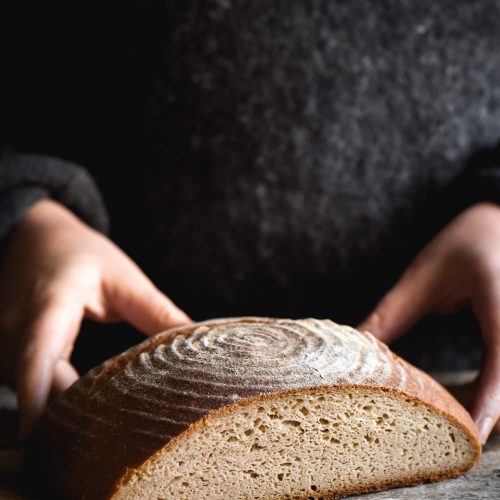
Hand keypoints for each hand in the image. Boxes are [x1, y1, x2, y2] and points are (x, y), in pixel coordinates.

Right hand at [0, 199, 191, 436]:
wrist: (35, 235)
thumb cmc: (80, 253)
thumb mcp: (123, 278)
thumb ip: (157, 311)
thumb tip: (193, 340)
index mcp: (50, 305)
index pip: (38, 359)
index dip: (40, 399)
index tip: (50, 437)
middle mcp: (16, 328)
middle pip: (37, 384)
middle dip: (67, 414)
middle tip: (110, 443)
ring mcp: (5, 340)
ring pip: (30, 387)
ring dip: (58, 407)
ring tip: (100, 430)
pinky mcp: (7, 348)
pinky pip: (28, 380)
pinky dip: (50, 394)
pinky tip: (79, 405)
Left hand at [359, 202, 499, 443]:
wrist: (497, 221)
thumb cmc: (462, 243)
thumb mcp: (423, 275)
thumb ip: (393, 312)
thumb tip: (359, 347)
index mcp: (499, 296)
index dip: (493, 398)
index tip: (475, 432)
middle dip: (493, 410)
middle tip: (458, 439)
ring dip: (495, 400)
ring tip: (460, 422)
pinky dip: (497, 387)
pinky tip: (475, 400)